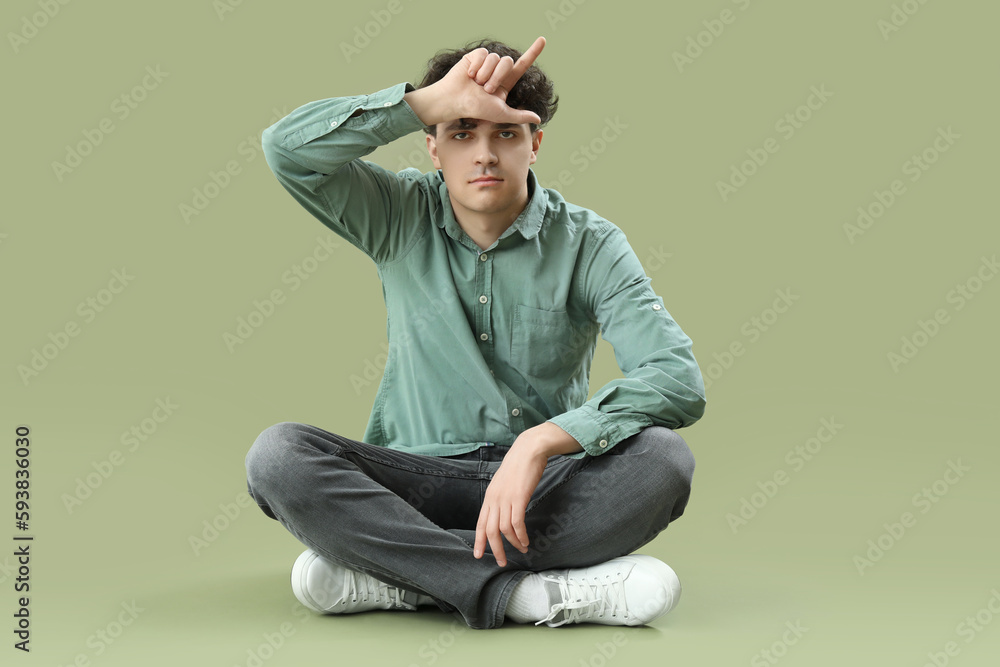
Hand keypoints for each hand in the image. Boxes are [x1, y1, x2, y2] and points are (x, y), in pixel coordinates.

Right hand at [435, 36, 545, 125]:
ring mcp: (486, 63)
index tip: (543, 40)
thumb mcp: (502, 114)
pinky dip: (477, 66)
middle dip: (498, 76)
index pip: (522, 65)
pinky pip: (483, 54)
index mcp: (505, 82)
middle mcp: (496, 71)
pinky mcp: (475, 56)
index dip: (533, 52)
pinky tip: (469, 75)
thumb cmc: (476, 109)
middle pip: (508, 62)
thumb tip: (538, 119)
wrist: (456, 101)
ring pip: (495, 58)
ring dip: (486, 73)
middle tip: (486, 89)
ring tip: (476, 84)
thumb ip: (520, 115)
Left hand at [473, 435, 548, 566]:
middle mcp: (495, 499)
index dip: (478, 540)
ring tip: (522, 549)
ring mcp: (506, 498)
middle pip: (490, 530)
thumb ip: (501, 497)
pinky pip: (517, 522)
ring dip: (513, 543)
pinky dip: (520, 535)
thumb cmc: (519, 465)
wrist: (529, 450)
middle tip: (502, 562)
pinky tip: (525, 540)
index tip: (478, 555)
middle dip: (495, 549)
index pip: (480, 523)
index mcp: (490, 496)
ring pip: (504, 529)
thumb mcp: (504, 483)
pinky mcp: (519, 497)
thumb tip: (502, 511)